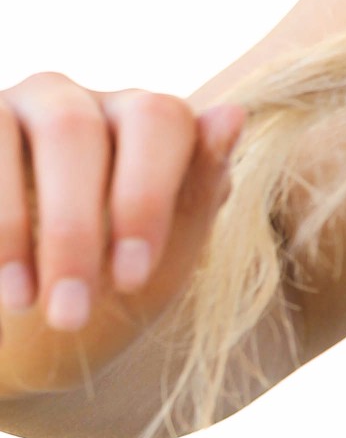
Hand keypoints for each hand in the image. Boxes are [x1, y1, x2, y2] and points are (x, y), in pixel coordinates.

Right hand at [0, 75, 243, 399]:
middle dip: (75, 229)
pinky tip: (1, 281)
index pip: (159, 121)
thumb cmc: (106, 292)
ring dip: (21, 228)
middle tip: (69, 313)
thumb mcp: (161, 261)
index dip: (145, 199)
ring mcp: (17, 108)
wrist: (26, 336)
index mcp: (145, 122)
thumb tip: (231, 115)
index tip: (130, 280)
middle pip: (79, 132)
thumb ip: (196, 192)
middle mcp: (79, 101)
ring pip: (25, 137)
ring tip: (23, 304)